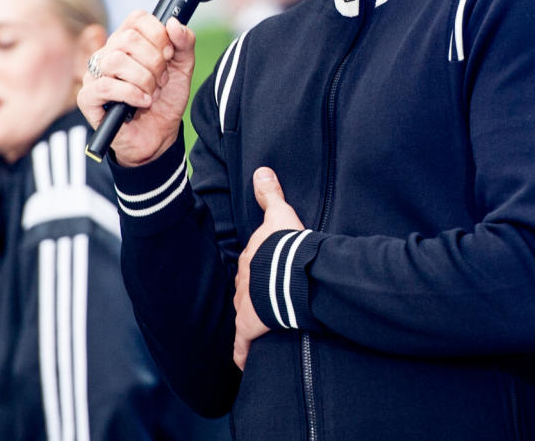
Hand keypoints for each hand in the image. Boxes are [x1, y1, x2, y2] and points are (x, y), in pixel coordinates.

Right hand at [77, 11, 194, 165]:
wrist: (159, 136)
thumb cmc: (165, 100)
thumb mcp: (183, 69)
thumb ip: (184, 44)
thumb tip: (175, 23)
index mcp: (127, 42)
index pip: (136, 18)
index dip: (157, 33)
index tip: (169, 54)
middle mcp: (108, 54)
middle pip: (127, 38)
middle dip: (153, 61)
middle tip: (162, 79)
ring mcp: (95, 76)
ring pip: (116, 61)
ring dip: (143, 79)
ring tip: (151, 93)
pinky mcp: (88, 98)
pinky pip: (106, 86)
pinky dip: (131, 94)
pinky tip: (142, 102)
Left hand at [233, 167, 303, 370]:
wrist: (292, 272)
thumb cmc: (288, 245)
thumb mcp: (281, 215)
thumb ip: (271, 195)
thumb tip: (261, 170)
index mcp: (251, 258)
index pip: (251, 267)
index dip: (258, 272)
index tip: (262, 278)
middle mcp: (244, 282)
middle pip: (245, 291)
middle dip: (252, 298)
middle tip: (263, 305)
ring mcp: (245, 305)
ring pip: (244, 315)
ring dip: (250, 322)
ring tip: (259, 330)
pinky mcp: (251, 327)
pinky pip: (242, 346)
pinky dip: (242, 354)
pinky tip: (243, 364)